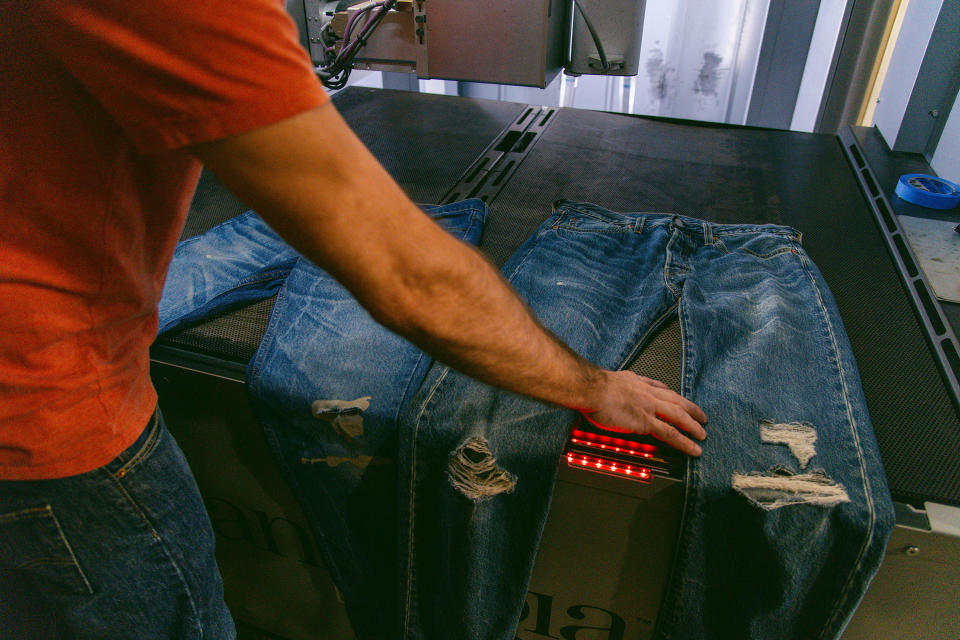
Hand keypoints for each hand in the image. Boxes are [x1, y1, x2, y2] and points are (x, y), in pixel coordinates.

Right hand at [581, 370, 707, 455]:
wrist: (590, 388)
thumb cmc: (590, 386)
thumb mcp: (604, 380)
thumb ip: (609, 387)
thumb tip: (603, 394)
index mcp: (635, 382)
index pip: (658, 387)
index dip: (669, 393)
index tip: (675, 397)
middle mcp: (646, 392)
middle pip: (675, 399)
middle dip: (690, 408)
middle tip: (701, 415)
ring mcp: (649, 407)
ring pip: (678, 416)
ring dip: (693, 425)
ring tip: (702, 433)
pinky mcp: (646, 422)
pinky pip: (671, 433)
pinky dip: (685, 442)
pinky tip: (693, 448)